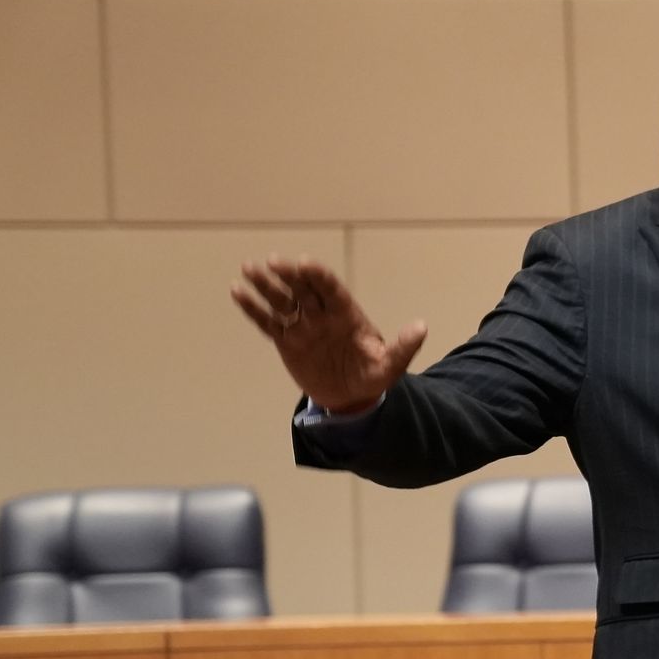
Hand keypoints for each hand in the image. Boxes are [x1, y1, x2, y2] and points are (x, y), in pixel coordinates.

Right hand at [230, 254, 427, 412]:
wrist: (350, 396)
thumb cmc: (372, 375)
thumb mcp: (390, 365)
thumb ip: (403, 347)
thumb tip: (422, 327)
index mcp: (346, 314)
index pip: (331, 290)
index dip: (319, 277)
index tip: (305, 264)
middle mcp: (322, 314)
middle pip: (303, 289)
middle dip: (289, 274)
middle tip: (272, 261)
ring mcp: (302, 325)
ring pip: (282, 301)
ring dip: (265, 285)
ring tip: (248, 268)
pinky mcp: (286, 340)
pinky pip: (267, 322)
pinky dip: (253, 309)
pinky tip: (237, 292)